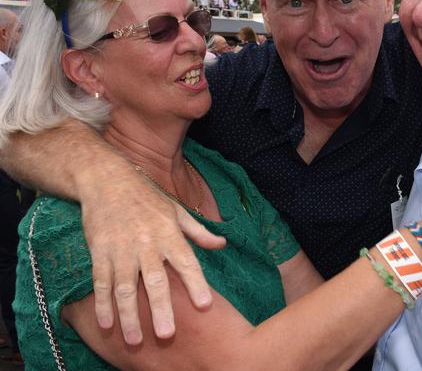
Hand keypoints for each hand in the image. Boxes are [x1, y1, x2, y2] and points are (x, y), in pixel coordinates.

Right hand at [81, 173, 225, 344]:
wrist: (107, 179)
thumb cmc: (147, 197)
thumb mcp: (176, 210)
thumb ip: (199, 232)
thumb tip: (223, 245)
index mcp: (169, 233)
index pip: (187, 261)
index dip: (196, 283)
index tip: (205, 305)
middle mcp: (147, 242)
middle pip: (155, 280)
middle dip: (160, 308)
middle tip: (167, 334)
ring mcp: (121, 248)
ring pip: (126, 287)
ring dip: (129, 315)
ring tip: (134, 340)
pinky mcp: (100, 251)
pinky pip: (101, 281)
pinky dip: (102, 303)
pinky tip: (105, 324)